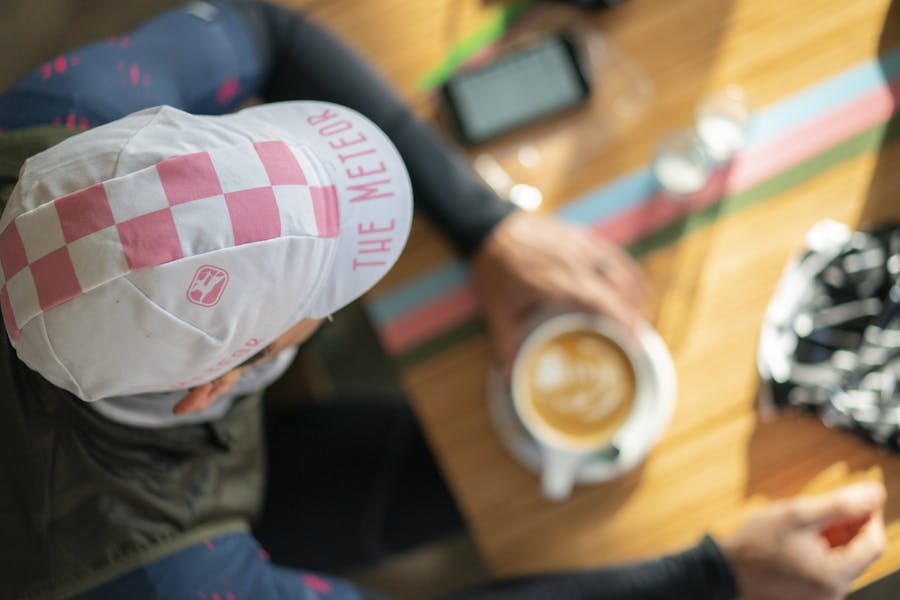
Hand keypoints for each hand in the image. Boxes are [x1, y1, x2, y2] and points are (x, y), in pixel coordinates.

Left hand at [470, 210, 647, 372]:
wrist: (489, 228)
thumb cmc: (494, 270)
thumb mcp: (497, 310)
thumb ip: (505, 344)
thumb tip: (507, 377)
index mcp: (559, 281)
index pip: (604, 302)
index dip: (625, 322)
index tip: (635, 344)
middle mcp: (577, 261)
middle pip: (623, 288)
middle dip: (638, 313)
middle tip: (640, 337)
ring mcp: (583, 246)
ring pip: (625, 269)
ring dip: (639, 294)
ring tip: (641, 317)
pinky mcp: (583, 236)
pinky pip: (617, 255)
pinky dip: (630, 274)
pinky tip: (633, 289)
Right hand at [719, 482, 885, 599]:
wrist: (727, 568)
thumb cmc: (756, 543)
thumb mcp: (797, 514)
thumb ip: (840, 503)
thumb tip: (875, 493)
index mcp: (834, 576)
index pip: (873, 543)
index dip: (868, 516)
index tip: (856, 499)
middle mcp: (834, 592)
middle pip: (859, 552)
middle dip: (847, 526)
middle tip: (823, 508)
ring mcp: (823, 595)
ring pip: (844, 558)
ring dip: (834, 536)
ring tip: (806, 523)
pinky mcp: (813, 593)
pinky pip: (830, 567)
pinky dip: (823, 548)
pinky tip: (802, 538)